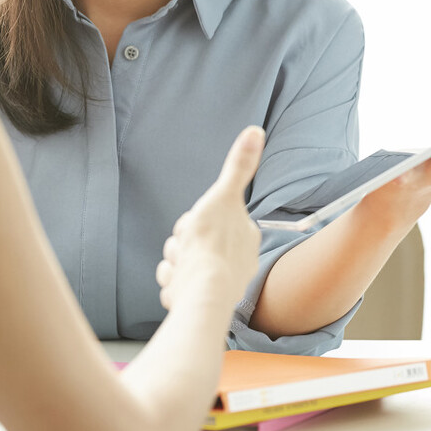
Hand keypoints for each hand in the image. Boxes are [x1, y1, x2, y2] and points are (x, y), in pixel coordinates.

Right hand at [156, 127, 264, 310]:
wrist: (201, 292)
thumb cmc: (212, 245)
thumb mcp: (224, 195)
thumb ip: (238, 166)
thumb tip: (256, 131)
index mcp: (245, 236)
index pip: (208, 218)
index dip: (194, 221)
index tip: (198, 228)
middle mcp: (238, 260)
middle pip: (194, 240)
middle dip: (182, 243)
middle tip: (188, 249)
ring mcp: (221, 282)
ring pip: (183, 261)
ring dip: (175, 262)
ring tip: (184, 268)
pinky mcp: (204, 300)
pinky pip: (178, 283)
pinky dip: (174, 282)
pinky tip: (180, 284)